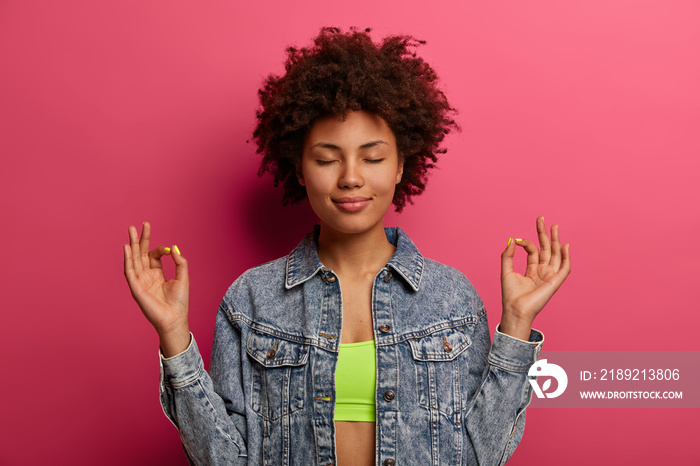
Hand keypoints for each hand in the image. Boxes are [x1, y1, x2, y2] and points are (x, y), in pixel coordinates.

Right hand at [123, 222, 190, 355]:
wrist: (175, 318)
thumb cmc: (179, 302)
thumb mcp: (183, 278)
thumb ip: (180, 262)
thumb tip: (174, 247)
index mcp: (157, 274)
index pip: (154, 256)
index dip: (160, 249)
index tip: (168, 249)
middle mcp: (147, 276)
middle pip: (140, 254)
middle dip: (139, 240)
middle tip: (138, 225)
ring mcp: (140, 281)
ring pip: (133, 259)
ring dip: (131, 245)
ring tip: (130, 230)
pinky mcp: (136, 288)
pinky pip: (129, 271)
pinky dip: (127, 259)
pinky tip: (127, 248)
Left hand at [500, 216, 570, 339]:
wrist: (515, 309)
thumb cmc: (510, 294)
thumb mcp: (506, 271)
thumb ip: (508, 255)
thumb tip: (513, 239)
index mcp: (532, 270)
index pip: (533, 251)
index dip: (526, 243)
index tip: (518, 240)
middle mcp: (543, 272)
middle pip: (547, 249)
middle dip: (545, 234)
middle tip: (542, 219)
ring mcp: (550, 276)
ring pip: (556, 255)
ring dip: (557, 241)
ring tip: (555, 227)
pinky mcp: (555, 282)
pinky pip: (564, 268)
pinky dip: (566, 258)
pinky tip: (565, 246)